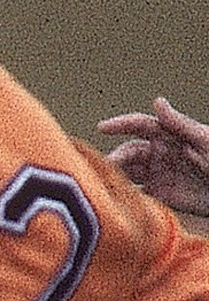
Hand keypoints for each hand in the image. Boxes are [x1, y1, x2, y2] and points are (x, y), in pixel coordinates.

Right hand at [99, 94, 208, 219]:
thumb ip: (180, 124)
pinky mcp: (158, 195)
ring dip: (114, 177)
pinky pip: (134, 194)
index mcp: (169, 136)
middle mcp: (159, 153)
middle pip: (128, 152)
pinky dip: (124, 196)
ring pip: (126, 173)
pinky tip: (117, 199)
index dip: (120, 124)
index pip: (139, 125)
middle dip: (115, 158)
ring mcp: (157, 174)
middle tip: (107, 169)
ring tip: (105, 185)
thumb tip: (157, 102)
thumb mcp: (205, 140)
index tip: (102, 128)